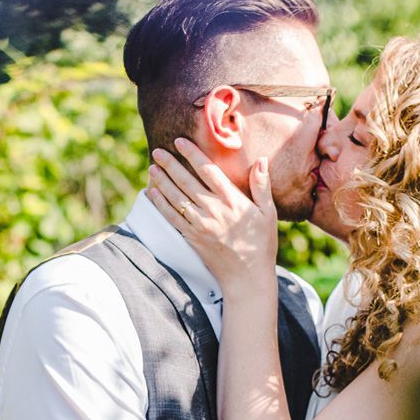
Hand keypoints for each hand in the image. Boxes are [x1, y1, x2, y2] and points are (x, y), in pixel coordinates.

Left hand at [145, 139, 277, 291]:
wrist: (247, 277)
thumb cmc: (261, 243)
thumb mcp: (268, 213)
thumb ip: (261, 185)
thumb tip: (261, 159)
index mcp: (233, 201)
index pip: (208, 171)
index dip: (192, 154)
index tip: (180, 141)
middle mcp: (214, 210)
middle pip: (187, 181)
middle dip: (170, 164)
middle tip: (157, 150)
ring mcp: (200, 225)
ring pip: (176, 198)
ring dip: (162, 181)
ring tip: (152, 167)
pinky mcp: (191, 237)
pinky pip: (172, 217)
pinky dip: (160, 204)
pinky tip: (152, 193)